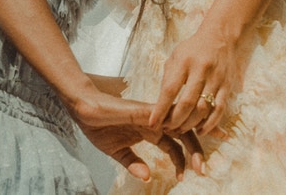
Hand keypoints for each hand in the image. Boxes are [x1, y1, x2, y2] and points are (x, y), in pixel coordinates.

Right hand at [71, 90, 204, 179]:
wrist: (81, 107)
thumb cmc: (97, 124)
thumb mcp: (117, 151)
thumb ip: (132, 163)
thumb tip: (147, 177)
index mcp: (150, 131)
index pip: (176, 143)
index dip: (187, 157)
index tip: (197, 172)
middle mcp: (154, 121)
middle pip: (183, 133)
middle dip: (196, 151)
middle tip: (204, 170)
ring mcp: (149, 114)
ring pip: (178, 123)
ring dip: (191, 140)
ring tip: (199, 162)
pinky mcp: (141, 110)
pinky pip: (163, 114)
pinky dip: (176, 120)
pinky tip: (186, 132)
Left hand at [150, 30, 238, 135]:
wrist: (220, 37)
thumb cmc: (192, 49)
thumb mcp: (175, 57)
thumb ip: (168, 79)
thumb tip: (161, 105)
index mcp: (184, 62)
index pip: (170, 90)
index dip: (160, 109)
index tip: (152, 123)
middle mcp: (201, 71)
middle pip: (187, 103)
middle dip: (175, 120)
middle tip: (167, 129)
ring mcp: (216, 79)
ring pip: (203, 109)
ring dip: (190, 124)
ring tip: (180, 130)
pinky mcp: (227, 87)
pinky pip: (219, 110)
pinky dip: (209, 124)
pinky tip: (200, 131)